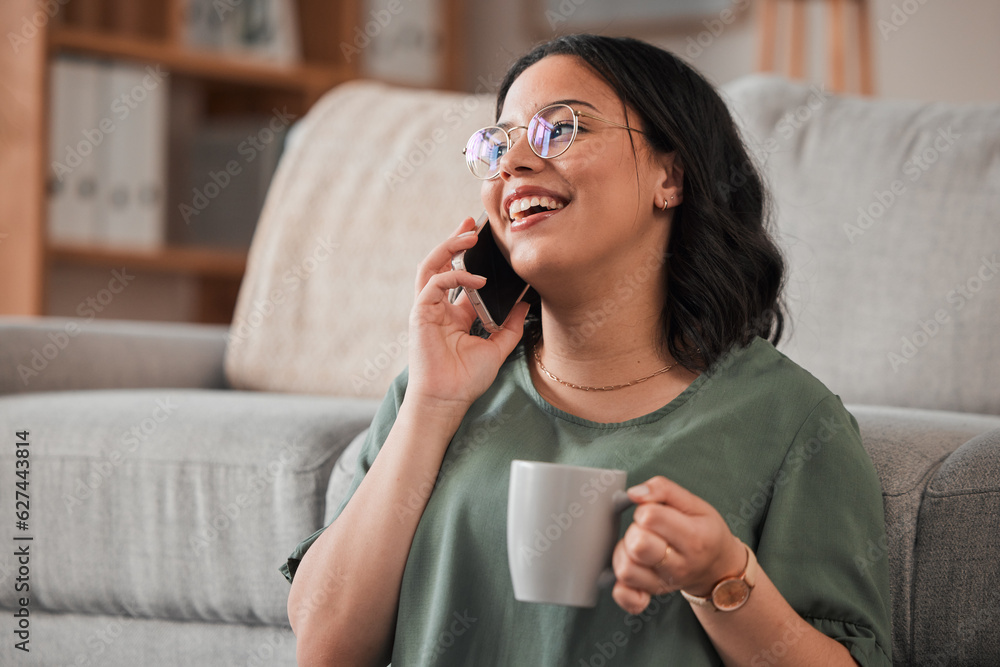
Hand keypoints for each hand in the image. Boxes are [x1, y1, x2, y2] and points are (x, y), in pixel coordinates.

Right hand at [407, 217, 529, 407]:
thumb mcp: (497, 348)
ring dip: (448, 247)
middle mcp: (439, 308)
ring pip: (431, 267)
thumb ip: (509, 325)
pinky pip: (433, 285)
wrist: (448, 400)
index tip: (486, 238)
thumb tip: (525, 303)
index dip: (472, 256)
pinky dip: (455, 277)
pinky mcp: (420, 315)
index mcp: (456, 315)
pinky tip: (476, 279)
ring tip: (468, 233)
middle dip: (455, 240)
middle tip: (472, 222)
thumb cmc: (466, 380)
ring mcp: (427, 310)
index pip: (462, 277)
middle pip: (441, 264)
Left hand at [611, 476, 745, 614]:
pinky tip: (631, 570)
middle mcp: (679, 565)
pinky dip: (621, 587)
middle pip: (637, 545)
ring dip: (624, 552)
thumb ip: (663, 489)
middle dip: (634, 530)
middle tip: (647, 530)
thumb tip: (634, 493)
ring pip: (625, 569)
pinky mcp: (652, 594)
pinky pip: (626, 596)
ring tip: (638, 546)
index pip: (649, 517)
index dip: (645, 509)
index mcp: (693, 538)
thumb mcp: (694, 504)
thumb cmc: (704, 531)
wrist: (718, 569)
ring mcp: (665, 583)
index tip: (654, 512)